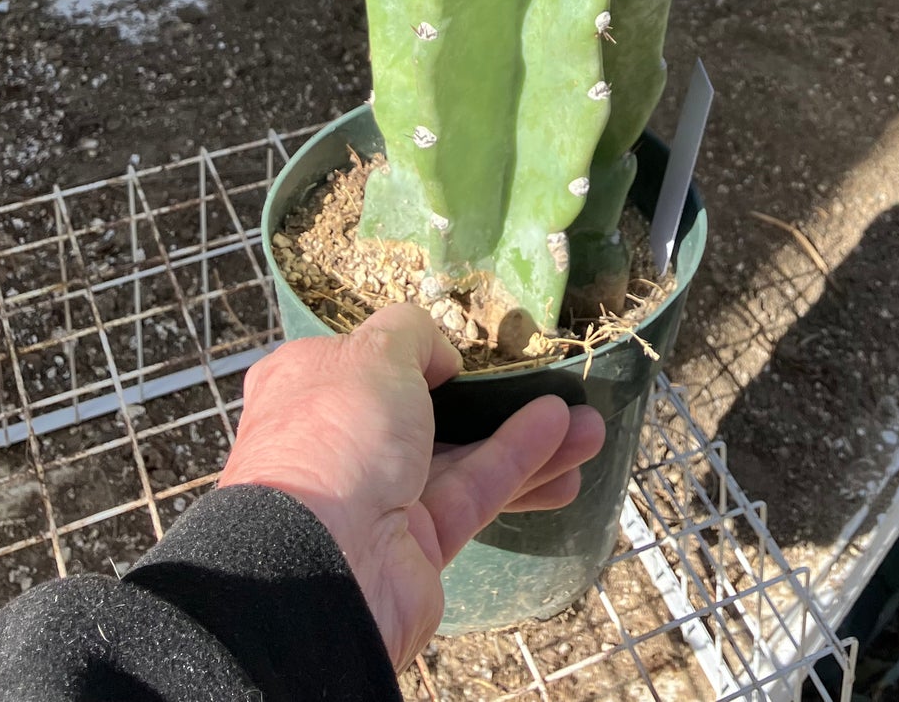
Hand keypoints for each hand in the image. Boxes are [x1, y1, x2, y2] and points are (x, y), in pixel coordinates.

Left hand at [218, 303, 604, 668]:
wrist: (321, 564)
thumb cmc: (338, 433)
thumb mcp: (375, 351)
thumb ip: (413, 333)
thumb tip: (438, 357)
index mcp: (309, 389)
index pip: (360, 360)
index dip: (408, 350)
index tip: (456, 343)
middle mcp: (342, 442)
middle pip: (423, 413)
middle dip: (486, 398)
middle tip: (542, 382)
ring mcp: (381, 498)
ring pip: (463, 456)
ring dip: (527, 437)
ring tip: (589, 421)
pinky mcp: (421, 544)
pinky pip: (478, 491)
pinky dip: (522, 462)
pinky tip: (570, 437)